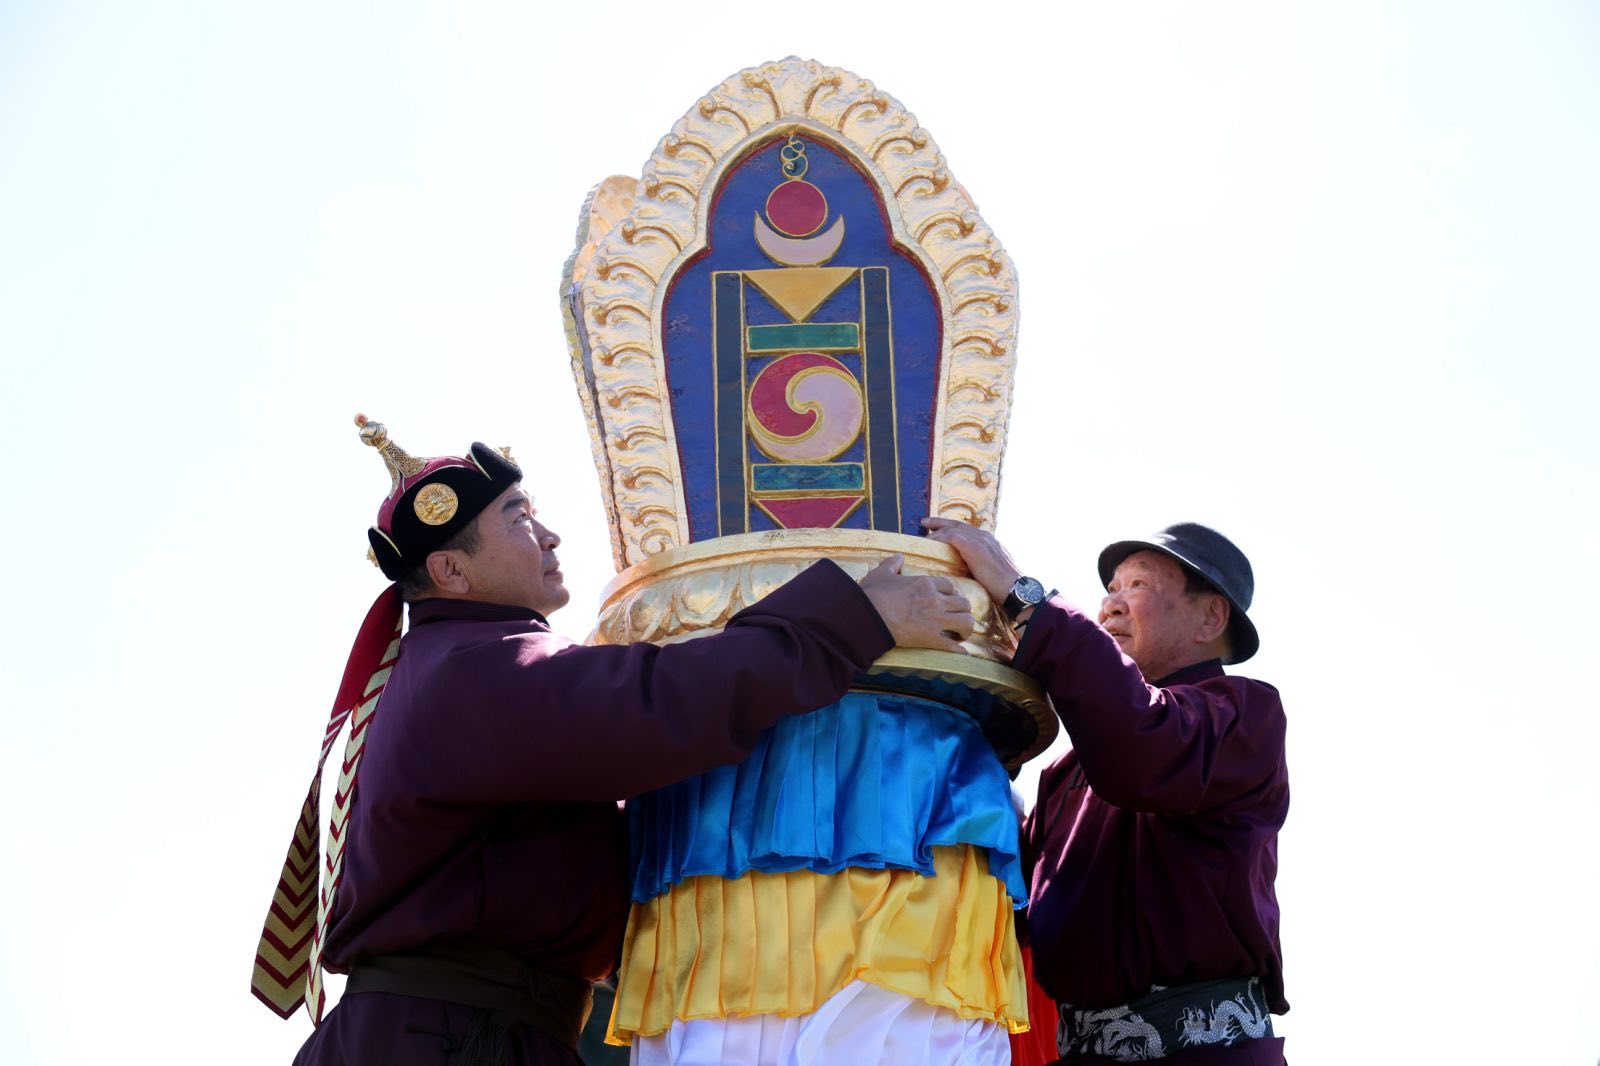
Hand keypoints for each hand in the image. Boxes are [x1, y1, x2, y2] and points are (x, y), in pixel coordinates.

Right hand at [858, 553, 975, 653]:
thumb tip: (898, 557)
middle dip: (963, 611)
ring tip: (961, 633)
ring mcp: (935, 620)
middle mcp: (935, 600)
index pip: (951, 586)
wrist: (867, 617)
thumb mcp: (882, 573)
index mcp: (926, 583)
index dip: (952, 593)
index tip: (949, 600)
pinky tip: (961, 651)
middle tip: (958, 618)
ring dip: (966, 628)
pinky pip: (953, 645)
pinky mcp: (930, 638)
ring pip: (966, 622)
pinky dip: (959, 649)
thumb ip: (893, 563)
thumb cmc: (873, 595)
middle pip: (964, 603)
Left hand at [920, 517, 1022, 603]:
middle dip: (940, 522)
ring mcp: (979, 539)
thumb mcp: (991, 569)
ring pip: (952, 528)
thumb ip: (980, 564)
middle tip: (924, 522)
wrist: (1014, 587)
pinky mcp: (974, 546)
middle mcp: (983, 536)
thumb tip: (967, 569)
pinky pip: (951, 536)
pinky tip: (929, 542)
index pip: (966, 529)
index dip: (951, 527)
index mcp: (988, 541)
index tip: (938, 529)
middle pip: (957, 524)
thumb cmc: (1004, 585)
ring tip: (922, 532)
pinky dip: (939, 538)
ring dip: (936, 530)